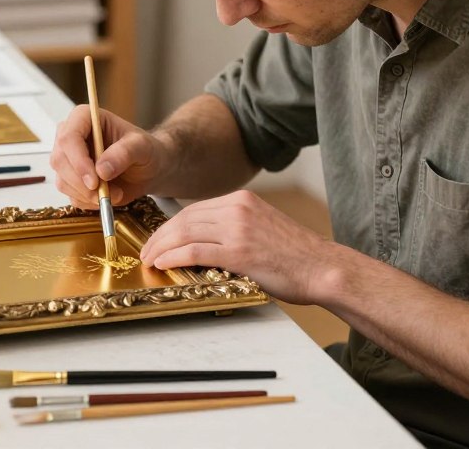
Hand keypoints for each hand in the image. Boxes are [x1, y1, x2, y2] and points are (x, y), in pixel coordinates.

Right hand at [49, 104, 167, 209]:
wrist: (148, 169)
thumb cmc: (145, 150)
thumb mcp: (142, 147)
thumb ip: (124, 153)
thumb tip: (101, 170)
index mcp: (84, 118)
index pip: (68, 137)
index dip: (78, 160)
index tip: (94, 180)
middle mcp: (71, 136)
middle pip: (60, 160)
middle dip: (81, 182)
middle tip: (105, 193)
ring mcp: (69, 159)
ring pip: (63, 181)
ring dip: (88, 194)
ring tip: (116, 192)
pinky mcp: (71, 180)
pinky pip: (71, 196)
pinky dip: (90, 202)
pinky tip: (108, 195)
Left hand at [139, 189, 341, 303]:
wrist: (322, 268)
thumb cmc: (295, 255)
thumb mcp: (261, 226)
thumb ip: (233, 225)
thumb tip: (202, 239)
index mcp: (242, 200)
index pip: (194, 209)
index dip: (170, 225)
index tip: (158, 239)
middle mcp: (237, 208)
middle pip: (184, 219)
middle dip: (160, 236)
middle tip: (146, 251)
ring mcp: (238, 229)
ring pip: (185, 233)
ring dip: (161, 248)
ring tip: (150, 260)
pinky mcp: (239, 252)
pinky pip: (195, 251)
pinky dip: (174, 257)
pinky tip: (163, 264)